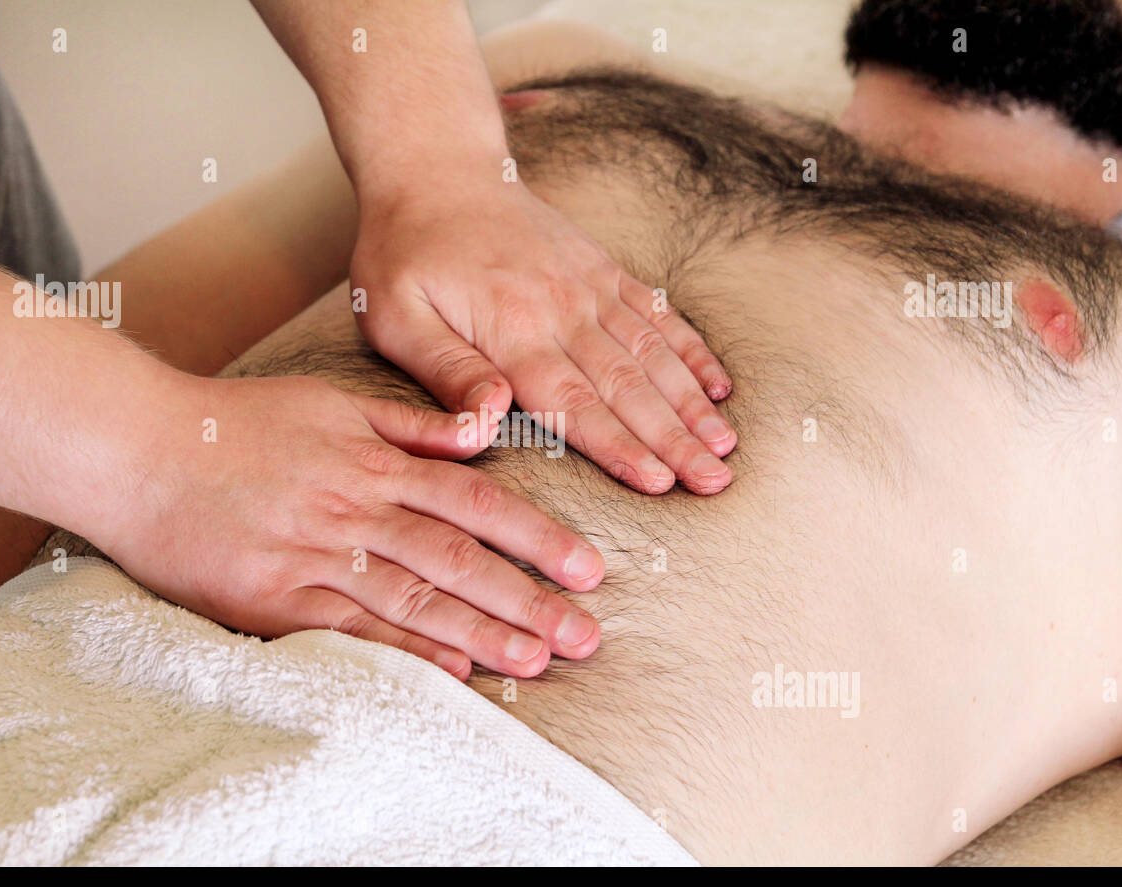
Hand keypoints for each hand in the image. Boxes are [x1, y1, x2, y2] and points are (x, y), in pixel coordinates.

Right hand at [90, 374, 604, 680]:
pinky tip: (450, 670)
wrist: (139, 449)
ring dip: (481, 632)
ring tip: (537, 660)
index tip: (588, 568)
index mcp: (375, 462)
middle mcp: (356, 509)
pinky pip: (350, 628)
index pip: (476, 504)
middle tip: (585, 634)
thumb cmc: (238, 424)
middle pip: (458, 560)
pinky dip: (403, 649)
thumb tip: (485, 430)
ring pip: (414, 598)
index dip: (537, 537)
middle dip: (528, 598)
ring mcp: (315, 556)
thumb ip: (413, 425)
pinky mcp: (274, 598)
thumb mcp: (332, 402)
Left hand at [351, 176, 736, 494]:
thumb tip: (488, 424)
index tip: (660, 483)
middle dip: (675, 438)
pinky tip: (719, 385)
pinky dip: (691, 350)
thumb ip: (445, 372)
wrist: (436, 168)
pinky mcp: (602, 269)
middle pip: (628, 386)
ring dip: (692, 402)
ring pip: (653, 353)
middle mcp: (562, 309)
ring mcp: (589, 286)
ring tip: (726, 445)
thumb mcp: (396, 316)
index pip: (573, 402)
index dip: (619, 446)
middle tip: (715, 481)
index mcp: (511, 331)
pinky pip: (657, 313)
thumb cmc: (405, 252)